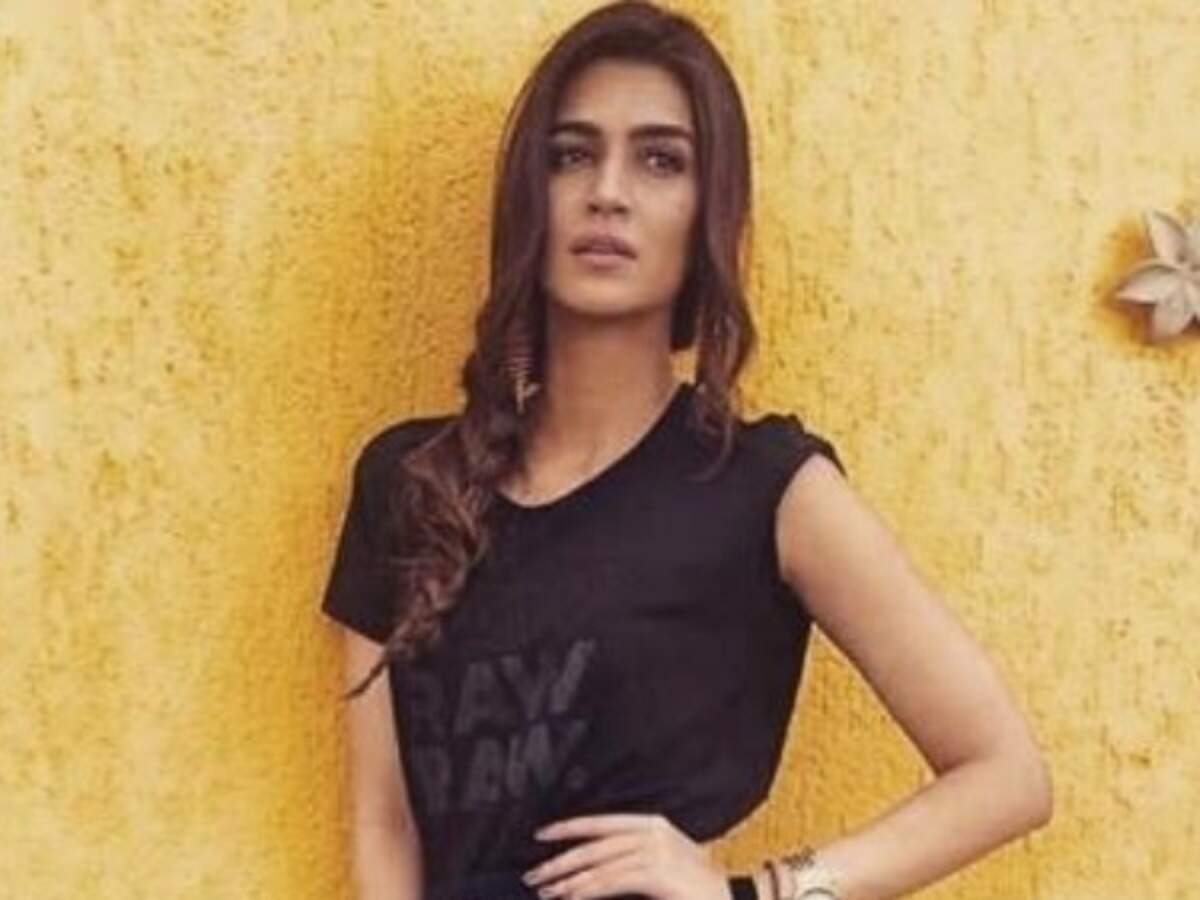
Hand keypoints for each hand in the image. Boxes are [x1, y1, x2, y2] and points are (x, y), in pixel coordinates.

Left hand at [520, 812, 730, 899]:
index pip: (601, 823)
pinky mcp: (657, 873)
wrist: (729, 899)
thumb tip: (592, 866)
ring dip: (568, 880)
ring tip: (546, 890)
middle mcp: (653, 832)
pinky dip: (587, 890)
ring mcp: (656, 851)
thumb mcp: (665, 862)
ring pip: (599, 865)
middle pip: (594, 845)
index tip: (541, 835)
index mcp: (653, 824)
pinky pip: (612, 881)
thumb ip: (633, 856)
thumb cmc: (697, 887)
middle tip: (534, 874)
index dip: (569, 828)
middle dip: (560, 860)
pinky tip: (571, 896)